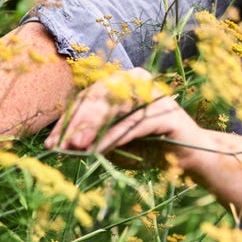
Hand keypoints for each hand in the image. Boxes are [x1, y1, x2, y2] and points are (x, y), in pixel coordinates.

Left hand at [45, 68, 197, 159]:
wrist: (191, 159)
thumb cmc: (150, 149)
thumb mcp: (115, 143)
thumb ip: (93, 139)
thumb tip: (62, 143)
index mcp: (122, 83)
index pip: (88, 98)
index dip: (68, 120)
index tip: (50, 143)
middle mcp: (138, 81)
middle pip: (99, 98)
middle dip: (78, 124)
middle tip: (62, 145)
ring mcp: (153, 94)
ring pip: (115, 108)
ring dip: (93, 130)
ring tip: (76, 148)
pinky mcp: (166, 112)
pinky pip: (134, 124)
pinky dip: (114, 138)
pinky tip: (99, 152)